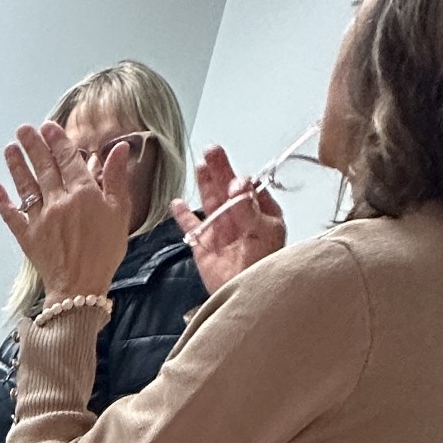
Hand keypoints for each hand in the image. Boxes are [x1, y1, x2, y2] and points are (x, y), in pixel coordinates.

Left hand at [0, 121, 131, 305]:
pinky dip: (2, 201)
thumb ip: (116, 178)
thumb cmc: (105, 251)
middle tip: (23, 129)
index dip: (58, 142)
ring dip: (16, 166)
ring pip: (26, 186)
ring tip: (9, 149)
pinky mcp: (27, 236)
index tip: (48, 127)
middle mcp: (59, 201)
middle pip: (44, 168)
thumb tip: (120, 148)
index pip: (68, 160)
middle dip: (33, 146)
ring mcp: (40, 219)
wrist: (81, 287)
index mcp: (83, 193)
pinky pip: (11, 215)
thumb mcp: (120, 212)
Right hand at [171, 145, 286, 293]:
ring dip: (205, 183)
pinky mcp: (203, 246)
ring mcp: (221, 231)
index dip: (240, 182)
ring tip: (200, 164)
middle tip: (212, 150)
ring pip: (210, 201)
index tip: (235, 182)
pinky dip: (183, 216)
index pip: (249, 188)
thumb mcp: (266, 232)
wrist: (247, 292)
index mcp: (262, 212)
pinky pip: (192, 227)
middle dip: (220, 169)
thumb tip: (238, 185)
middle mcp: (241, 218)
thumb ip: (250, 208)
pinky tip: (176, 203)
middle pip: (227, 188)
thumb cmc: (266, 264)